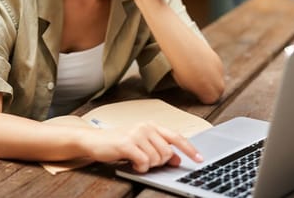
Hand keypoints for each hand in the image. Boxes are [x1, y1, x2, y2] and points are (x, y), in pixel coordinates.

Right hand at [83, 121, 202, 172]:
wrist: (93, 141)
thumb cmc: (117, 143)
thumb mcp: (141, 145)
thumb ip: (159, 149)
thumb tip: (177, 159)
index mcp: (152, 126)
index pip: (177, 137)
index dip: (190, 149)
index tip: (200, 159)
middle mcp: (146, 127)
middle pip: (167, 152)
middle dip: (159, 162)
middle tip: (146, 162)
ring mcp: (137, 134)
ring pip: (156, 158)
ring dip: (148, 166)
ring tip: (137, 161)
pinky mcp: (127, 143)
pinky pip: (144, 162)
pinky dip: (140, 168)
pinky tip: (133, 164)